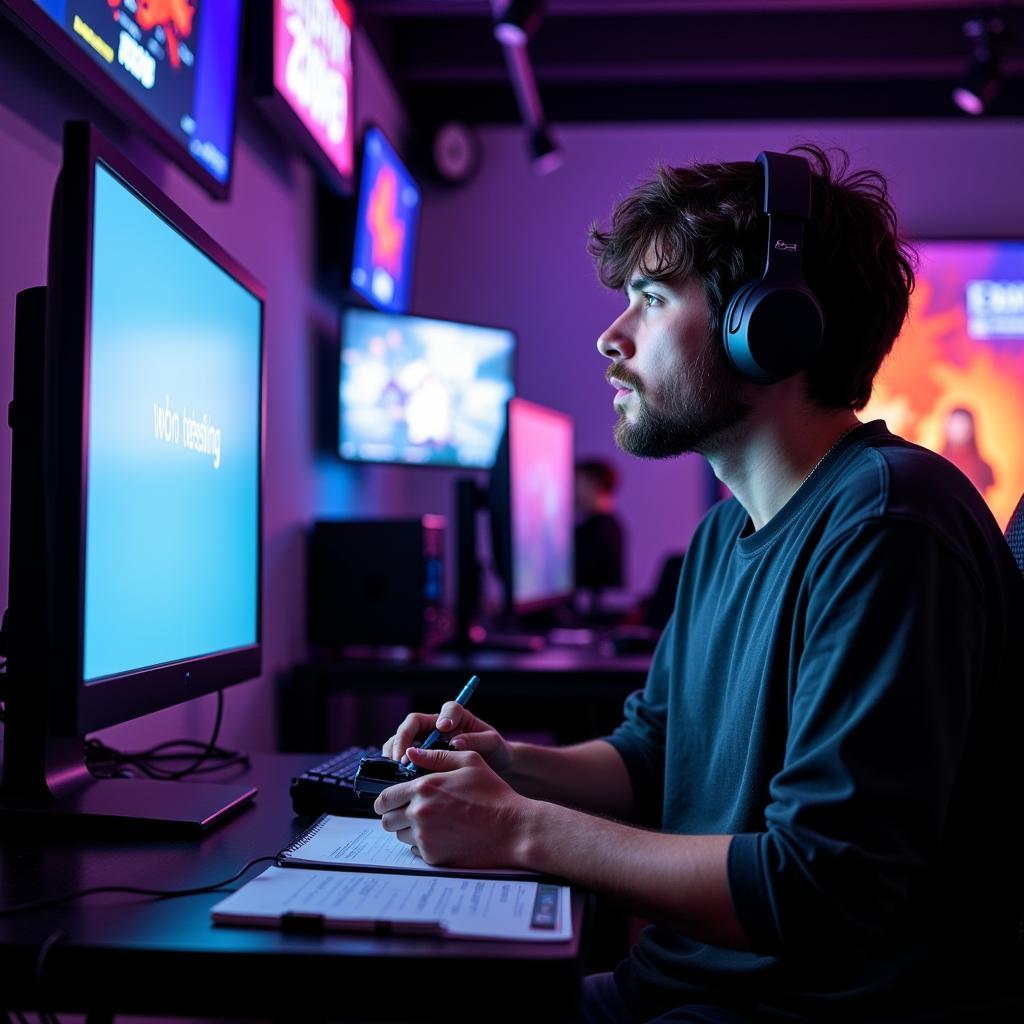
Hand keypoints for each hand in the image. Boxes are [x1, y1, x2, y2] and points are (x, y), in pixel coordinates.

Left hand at [373, 748, 530, 867]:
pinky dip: (424, 844)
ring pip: (400, 835)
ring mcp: (425, 837)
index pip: (385, 797)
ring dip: (409, 829)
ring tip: (432, 822)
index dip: (385, 800)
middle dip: (395, 815)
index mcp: (424, 787)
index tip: (391, 801)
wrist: (512, 829)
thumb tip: (410, 753)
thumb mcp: (470, 762)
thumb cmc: (493, 794)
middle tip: (410, 812)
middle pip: (387, 820)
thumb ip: (436, 756)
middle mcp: (420, 813)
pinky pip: (416, 850)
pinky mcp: (434, 857)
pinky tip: (444, 835)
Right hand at [381, 703, 512, 775]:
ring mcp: (426, 741)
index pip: (447, 709)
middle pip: (413, 723)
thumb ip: (477, 740)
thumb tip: (456, 742)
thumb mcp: (492, 743)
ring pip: (402, 739)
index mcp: (457, 716)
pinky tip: (398, 776)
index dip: (443, 716)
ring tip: (397, 767)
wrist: (494, 768)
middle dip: (404, 738)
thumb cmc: (495, 751)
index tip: (444, 728)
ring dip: (395, 751)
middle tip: (403, 756)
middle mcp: (437, 726)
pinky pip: (402, 756)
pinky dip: (396, 764)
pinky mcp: (420, 757)